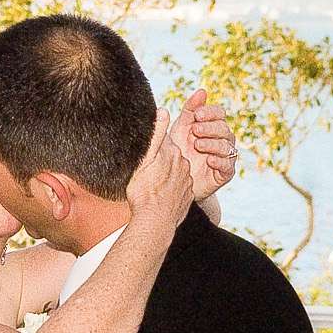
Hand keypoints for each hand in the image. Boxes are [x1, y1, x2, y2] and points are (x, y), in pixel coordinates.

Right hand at [126, 111, 191, 237]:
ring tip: (153, 184)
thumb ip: (156, 135)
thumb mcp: (145, 160)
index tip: (146, 150)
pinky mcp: (187, 196)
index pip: (164, 140)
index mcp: (171, 153)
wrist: (155, 221)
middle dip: (161, 159)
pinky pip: (178, 188)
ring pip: (175, 173)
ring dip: (166, 175)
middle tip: (147, 169)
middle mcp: (183, 164)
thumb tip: (163, 111)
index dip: (154, 144)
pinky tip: (161, 195)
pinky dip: (170, 190)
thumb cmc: (145, 191)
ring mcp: (186, 181)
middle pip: (170, 156)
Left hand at [174, 90, 237, 202]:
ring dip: (212, 144)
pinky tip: (208, 159)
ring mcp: (226, 156)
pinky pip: (228, 165)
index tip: (196, 115)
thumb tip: (202, 91)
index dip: (209, 113)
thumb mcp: (181, 128)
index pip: (219, 113)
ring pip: (227, 146)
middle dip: (209, 128)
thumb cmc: (179, 150)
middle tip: (195, 130)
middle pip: (224, 128)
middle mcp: (223, 139)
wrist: (176, 179)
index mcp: (213, 125)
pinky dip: (219, 161)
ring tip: (197, 145)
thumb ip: (191, 109)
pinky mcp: (226, 173)